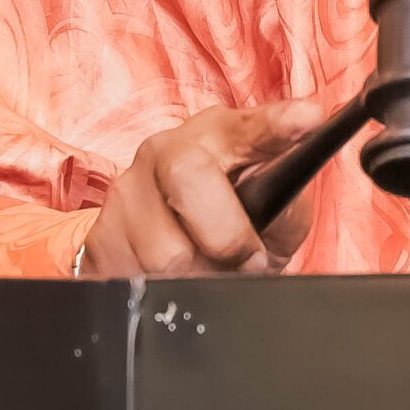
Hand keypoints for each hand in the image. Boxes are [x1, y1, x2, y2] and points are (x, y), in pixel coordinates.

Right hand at [83, 100, 325, 275]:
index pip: (252, 125)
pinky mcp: (101, 235)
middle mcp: (169, 150)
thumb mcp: (272, 216)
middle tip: (247, 260)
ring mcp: (129, 189)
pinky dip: (166, 292)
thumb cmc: (232, 223)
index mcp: (222, 136)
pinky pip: (137, 276)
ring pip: (165, 248)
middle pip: (189, 178)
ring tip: (209, 270)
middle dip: (227, 235)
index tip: (308, 118)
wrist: (161, 252)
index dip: (280, 122)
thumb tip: (284, 202)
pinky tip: (175, 279)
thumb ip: (288, 206)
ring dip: (199, 276)